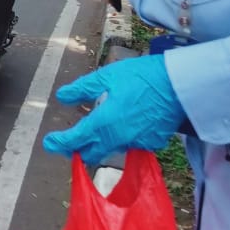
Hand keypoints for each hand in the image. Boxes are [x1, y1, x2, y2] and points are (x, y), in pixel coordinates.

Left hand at [42, 55, 184, 165]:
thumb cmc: (141, 76)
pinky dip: (124, 138)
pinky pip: (132, 145)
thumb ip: (82, 89)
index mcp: (104, 122)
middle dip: (78, 149)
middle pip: (92, 153)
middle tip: (71, 141)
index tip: (49, 143)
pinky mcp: (153, 143)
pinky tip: (126, 123)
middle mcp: (118, 138)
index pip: (76, 140)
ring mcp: (137, 143)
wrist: (180, 84)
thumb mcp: (107, 76)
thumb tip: (62, 96)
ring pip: (112, 150)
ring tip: (98, 128)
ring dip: (101, 143)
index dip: (60, 143)